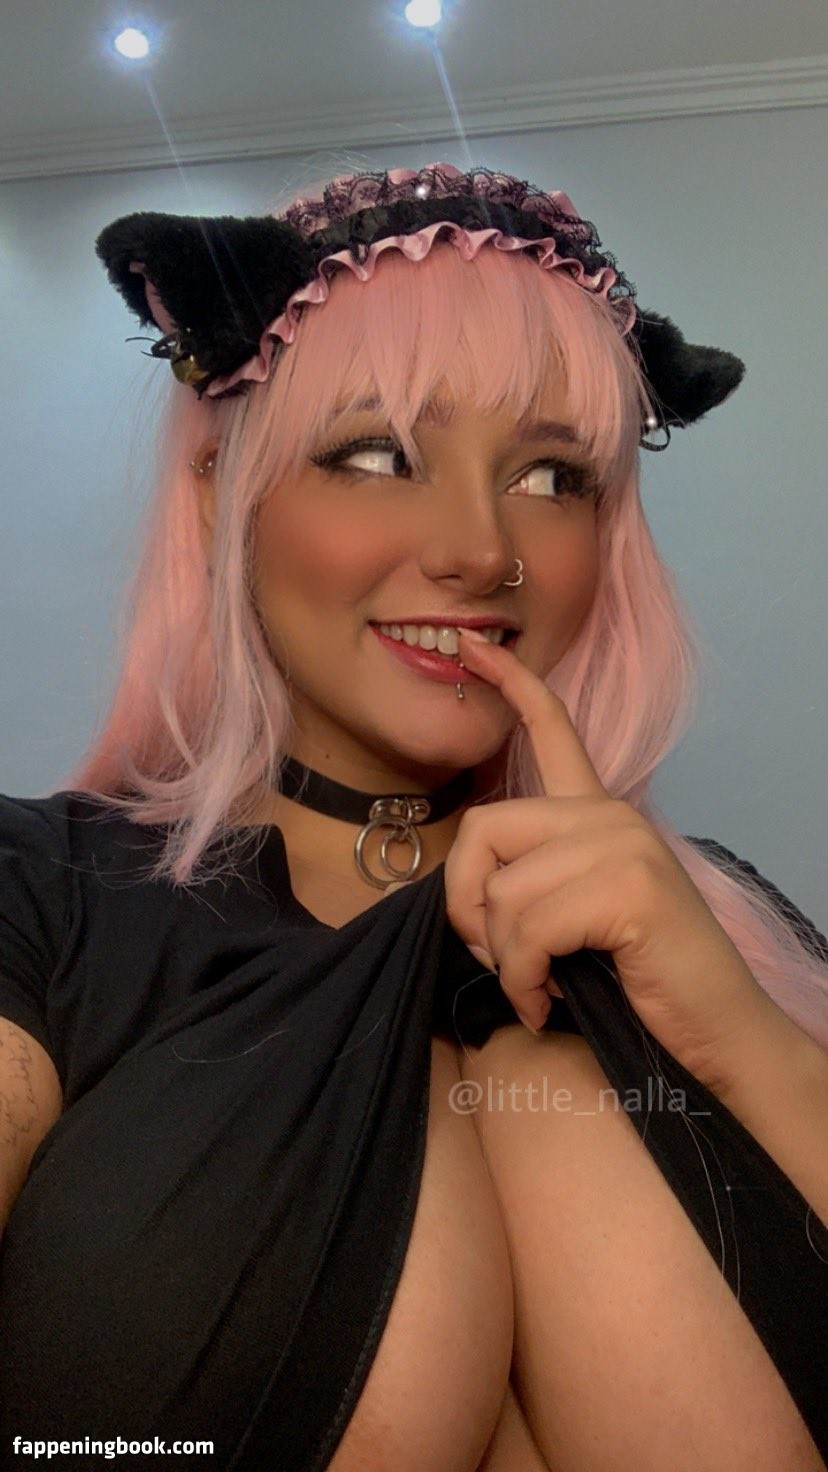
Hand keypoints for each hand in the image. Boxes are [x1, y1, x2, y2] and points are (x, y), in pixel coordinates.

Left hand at [443, 628, 767, 1085]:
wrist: (716, 1030)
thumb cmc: (638, 981)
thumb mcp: (576, 918)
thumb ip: (533, 884)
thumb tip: (467, 898)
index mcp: (599, 814)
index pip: (553, 730)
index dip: (511, 685)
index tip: (472, 647)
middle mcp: (609, 815)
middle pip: (483, 831)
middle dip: (467, 905)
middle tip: (498, 957)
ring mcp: (622, 844)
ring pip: (501, 892)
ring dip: (504, 959)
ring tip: (537, 987)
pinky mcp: (628, 887)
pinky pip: (528, 929)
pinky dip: (524, 979)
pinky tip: (547, 1002)